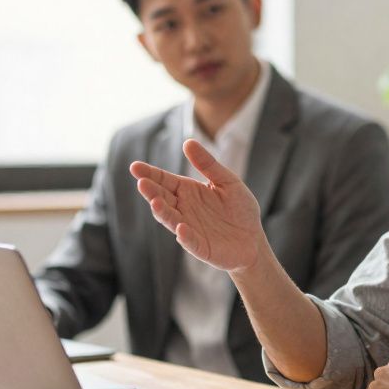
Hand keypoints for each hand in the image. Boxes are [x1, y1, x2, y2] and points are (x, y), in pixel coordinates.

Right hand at [131, 139, 267, 273]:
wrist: (254, 239)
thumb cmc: (239, 209)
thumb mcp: (228, 181)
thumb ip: (208, 164)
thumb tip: (188, 142)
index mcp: (188, 191)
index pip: (165, 180)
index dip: (150, 174)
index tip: (135, 167)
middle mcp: (184, 209)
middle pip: (162, 198)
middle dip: (151, 191)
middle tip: (141, 182)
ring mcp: (189, 229)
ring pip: (171, 219)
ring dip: (162, 212)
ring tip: (155, 202)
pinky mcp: (200, 247)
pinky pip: (190, 241)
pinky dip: (185, 236)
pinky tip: (181, 228)